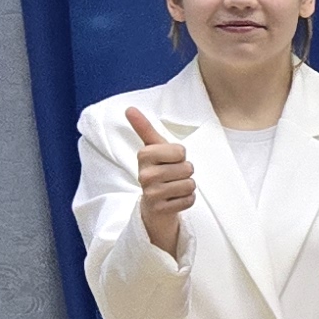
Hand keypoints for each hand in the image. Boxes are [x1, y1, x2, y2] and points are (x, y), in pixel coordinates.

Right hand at [125, 107, 193, 259]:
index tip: (169, 160)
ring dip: (187, 187)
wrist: (153, 203)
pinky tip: (174, 199)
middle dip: (185, 172)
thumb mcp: (153, 147)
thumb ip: (144, 128)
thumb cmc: (158, 169)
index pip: (180, 151)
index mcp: (144, 155)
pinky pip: (189, 200)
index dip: (180, 155)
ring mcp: (151, 193)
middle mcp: (144, 174)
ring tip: (174, 187)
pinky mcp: (160, 209)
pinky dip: (187, 200)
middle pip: (187, 168)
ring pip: (190, 185)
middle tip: (172, 175)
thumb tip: (129, 108)